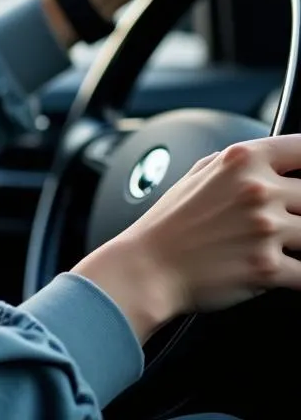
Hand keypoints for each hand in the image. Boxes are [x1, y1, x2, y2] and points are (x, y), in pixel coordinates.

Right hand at [72, 135, 300, 342]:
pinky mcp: (268, 268)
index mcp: (242, 159)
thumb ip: (240, 163)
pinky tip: (283, 270)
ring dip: (299, 243)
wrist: (149, 266)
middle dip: (300, 210)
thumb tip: (274, 160)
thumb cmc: (170, 222)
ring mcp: (264, 228)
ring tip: (279, 245)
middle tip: (283, 219)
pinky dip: (298, 274)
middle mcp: (256, 189)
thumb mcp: (199, 172)